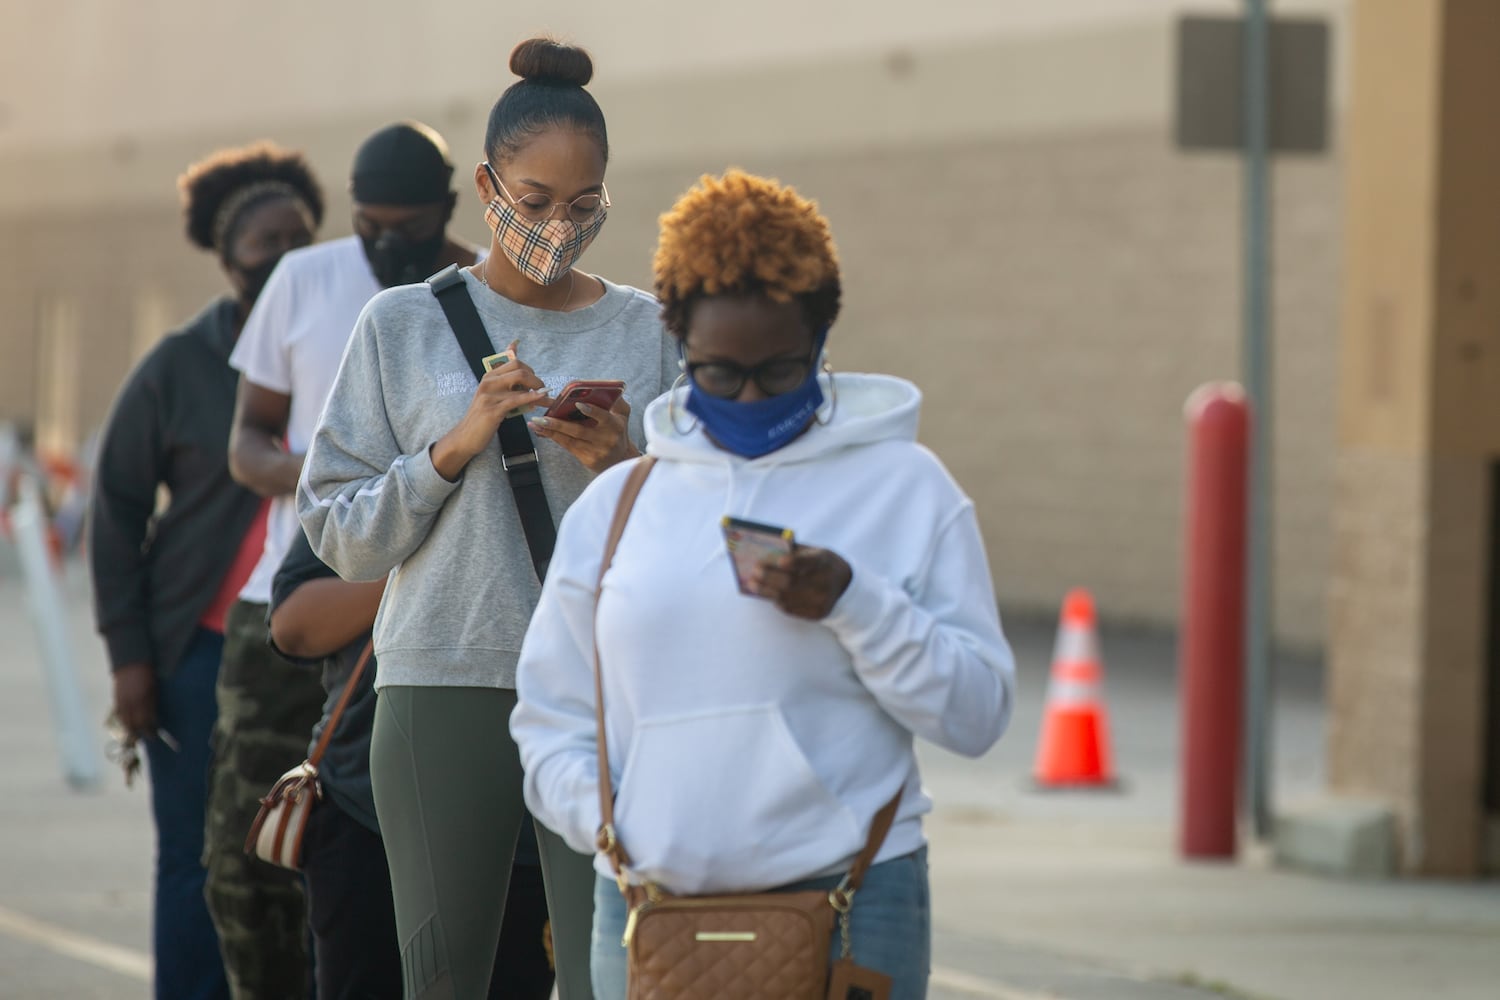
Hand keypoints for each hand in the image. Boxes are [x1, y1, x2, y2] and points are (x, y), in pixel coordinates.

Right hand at [112, 662, 156, 740]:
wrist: (130, 662)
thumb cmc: (147, 674)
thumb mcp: (154, 688)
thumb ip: (152, 704)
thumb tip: (153, 719)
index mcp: (144, 699)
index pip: (147, 720)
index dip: (151, 729)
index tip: (155, 734)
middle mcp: (132, 702)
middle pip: (135, 723)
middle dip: (141, 733)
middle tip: (148, 738)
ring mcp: (122, 701)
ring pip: (125, 721)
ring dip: (131, 730)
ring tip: (136, 736)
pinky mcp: (116, 699)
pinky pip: (119, 714)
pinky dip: (124, 721)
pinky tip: (128, 725)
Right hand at [431, 341, 549, 480]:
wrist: (465, 437)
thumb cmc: (483, 417)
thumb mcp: (493, 395)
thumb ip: (506, 381)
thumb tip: (515, 350)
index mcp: (489, 377)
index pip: (514, 362)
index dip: (530, 370)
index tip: (537, 381)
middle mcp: (488, 383)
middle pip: (519, 370)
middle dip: (536, 379)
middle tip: (544, 391)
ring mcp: (489, 396)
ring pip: (521, 386)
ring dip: (540, 393)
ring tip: (549, 400)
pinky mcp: (493, 411)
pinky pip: (516, 401)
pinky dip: (532, 399)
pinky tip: (540, 400)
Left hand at [530, 396, 637, 473]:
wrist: (620, 459)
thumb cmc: (618, 431)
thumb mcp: (622, 415)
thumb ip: (616, 400)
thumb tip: (603, 387)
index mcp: (615, 425)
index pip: (604, 417)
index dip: (592, 411)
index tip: (578, 404)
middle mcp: (605, 440)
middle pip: (580, 431)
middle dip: (559, 424)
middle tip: (542, 418)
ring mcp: (595, 451)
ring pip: (569, 440)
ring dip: (550, 432)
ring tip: (535, 424)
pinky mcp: (587, 460)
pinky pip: (567, 447)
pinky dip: (553, 438)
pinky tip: (541, 431)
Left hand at [748, 547, 852, 619]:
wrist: (845, 585)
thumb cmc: (821, 563)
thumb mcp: (814, 551)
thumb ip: (795, 552)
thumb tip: (766, 555)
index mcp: (825, 561)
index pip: (809, 562)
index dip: (794, 562)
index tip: (779, 561)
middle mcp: (826, 582)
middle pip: (792, 582)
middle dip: (769, 577)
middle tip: (754, 572)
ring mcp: (822, 601)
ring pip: (788, 598)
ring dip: (766, 591)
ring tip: (753, 584)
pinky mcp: (817, 614)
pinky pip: (791, 609)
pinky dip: (776, 601)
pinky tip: (767, 594)